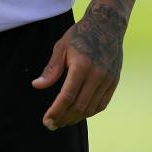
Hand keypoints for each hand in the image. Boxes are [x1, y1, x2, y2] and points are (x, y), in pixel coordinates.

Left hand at [32, 5, 124, 129]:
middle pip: (80, 106)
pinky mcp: (114, 82)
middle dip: (64, 118)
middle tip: (51, 125)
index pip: (67, 96)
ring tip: (63, 121)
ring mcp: (108, 80)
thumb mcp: (61, 47)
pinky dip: (90, 112)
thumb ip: (51, 69)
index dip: (56, 111)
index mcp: (82, 66)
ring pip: (92, 108)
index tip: (46, 120)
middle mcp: (97, 76)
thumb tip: (37, 86)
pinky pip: (102, 103)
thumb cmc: (80, 35)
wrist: (107, 26)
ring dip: (76, 118)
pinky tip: (78, 114)